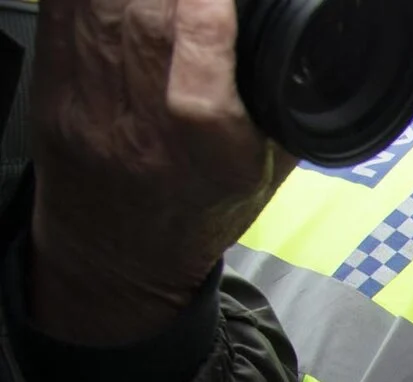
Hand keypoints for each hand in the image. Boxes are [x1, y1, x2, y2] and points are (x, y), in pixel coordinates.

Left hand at [30, 0, 292, 342]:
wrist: (117, 254)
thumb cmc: (200, 211)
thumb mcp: (267, 172)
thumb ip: (281, 102)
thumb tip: (291, 30)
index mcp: (211, 165)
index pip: (199, 90)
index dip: (207, 22)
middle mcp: (143, 139)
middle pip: (148, 29)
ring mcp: (88, 111)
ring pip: (103, 11)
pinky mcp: (50, 88)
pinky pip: (64, 13)